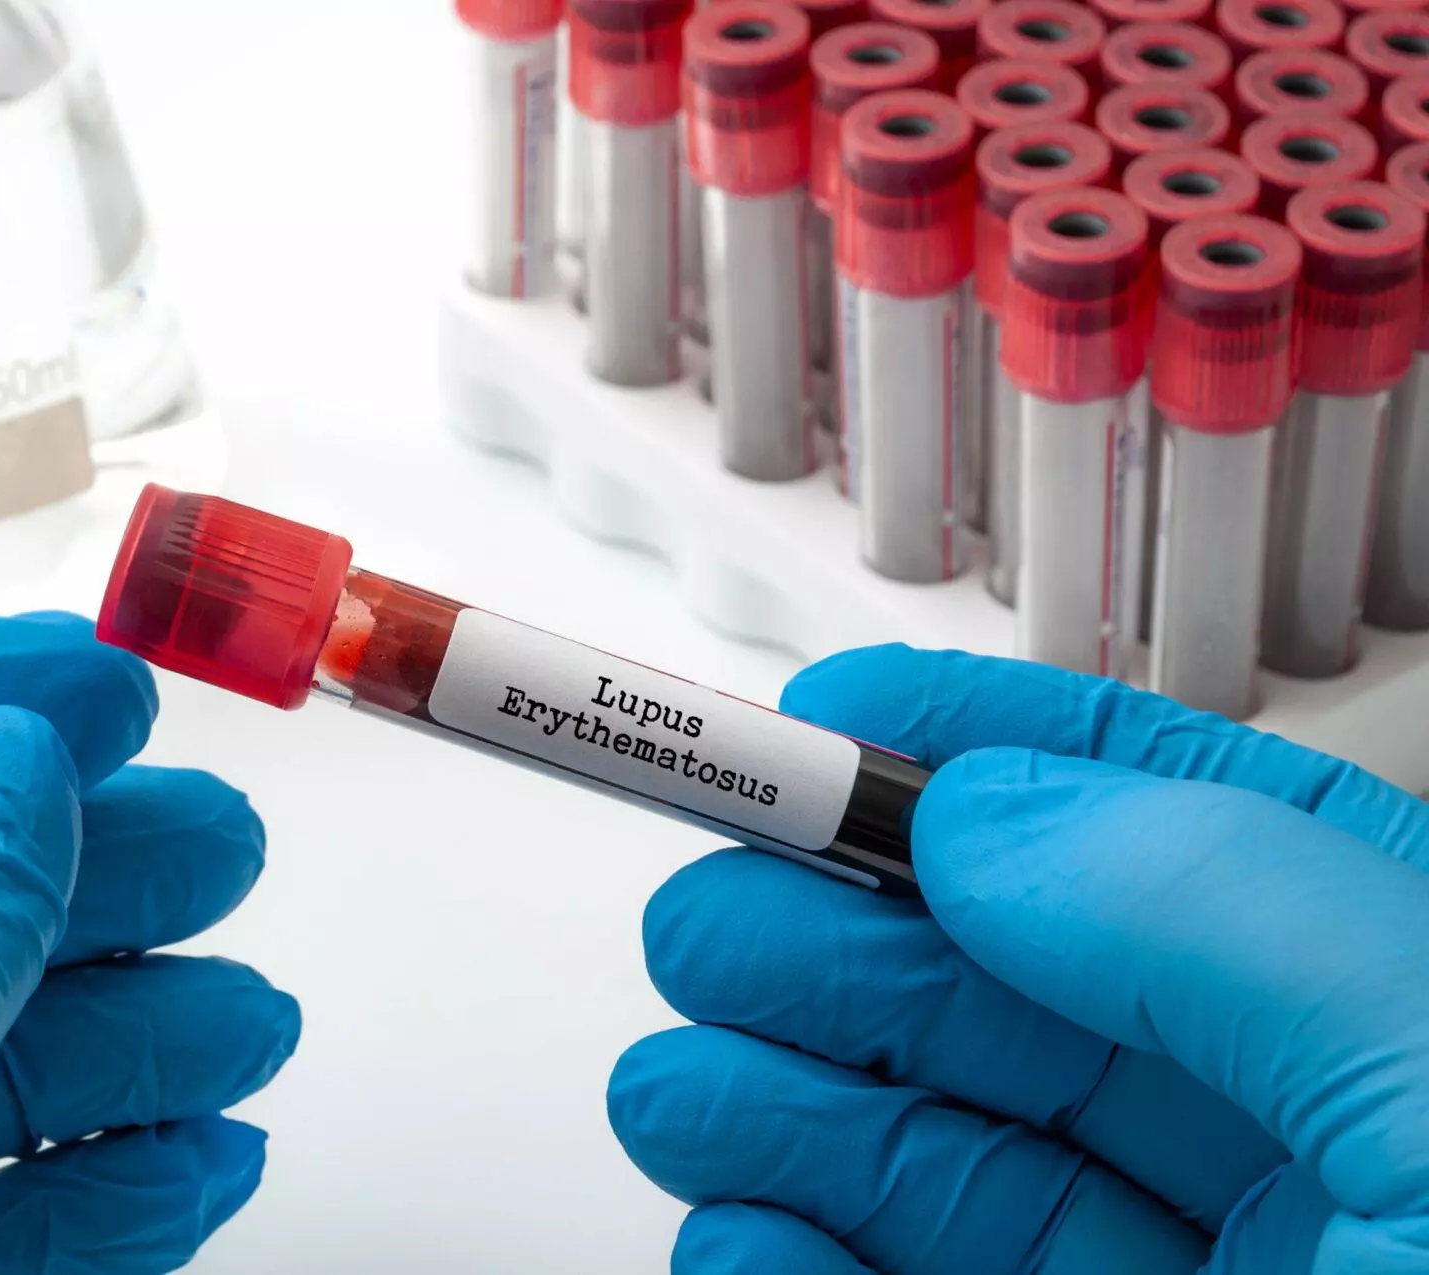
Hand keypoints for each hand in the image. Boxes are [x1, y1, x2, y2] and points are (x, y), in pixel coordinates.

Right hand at [607, 645, 1428, 1273]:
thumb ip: (1223, 913)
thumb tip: (986, 817)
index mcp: (1405, 1026)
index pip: (1186, 836)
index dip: (993, 755)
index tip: (832, 715)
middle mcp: (1306, 1157)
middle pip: (1021, 1000)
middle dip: (837, 940)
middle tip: (711, 921)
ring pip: (946, 1160)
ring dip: (779, 1107)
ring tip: (675, 1089)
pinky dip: (788, 1261)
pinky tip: (739, 1228)